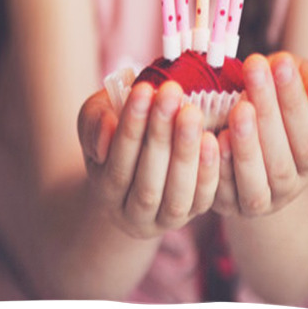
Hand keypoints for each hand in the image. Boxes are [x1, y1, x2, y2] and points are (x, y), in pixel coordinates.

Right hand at [78, 81, 219, 238]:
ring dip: (185, 152)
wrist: (137, 158)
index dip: (130, 127)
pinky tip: (211, 138)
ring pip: (175, 196)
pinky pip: (202, 199)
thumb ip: (95, 121)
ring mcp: (163, 219)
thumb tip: (109, 128)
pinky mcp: (193, 214)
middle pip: (146, 183)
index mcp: (103, 189)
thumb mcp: (96, 119)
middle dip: (160, 135)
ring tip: (191, 112)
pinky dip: (207, 171)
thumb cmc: (115, 128)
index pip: (117, 164)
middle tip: (172, 92)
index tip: (143, 89)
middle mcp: (131, 213)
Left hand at [213, 52, 307, 217]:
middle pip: (282, 160)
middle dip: (269, 111)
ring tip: (240, 108)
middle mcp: (287, 186)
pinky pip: (222, 192)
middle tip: (255, 70)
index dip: (295, 100)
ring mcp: (256, 199)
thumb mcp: (300, 86)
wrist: (236, 125)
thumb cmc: (271, 99)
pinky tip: (214, 137)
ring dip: (247, 145)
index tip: (281, 61)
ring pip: (255, 183)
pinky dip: (219, 167)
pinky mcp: (224, 203)